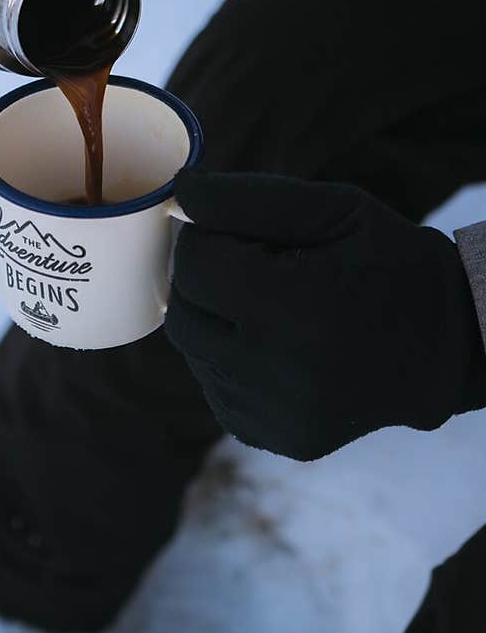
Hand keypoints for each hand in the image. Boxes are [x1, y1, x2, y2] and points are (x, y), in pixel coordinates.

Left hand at [165, 170, 485, 459]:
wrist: (450, 347)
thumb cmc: (392, 264)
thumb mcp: (335, 210)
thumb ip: (249, 199)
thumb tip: (182, 194)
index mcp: (292, 310)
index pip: (194, 267)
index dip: (206, 241)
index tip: (238, 235)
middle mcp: (277, 373)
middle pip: (184, 315)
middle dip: (204, 282)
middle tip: (248, 267)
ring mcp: (275, 415)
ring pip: (196, 354)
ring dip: (216, 322)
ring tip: (272, 307)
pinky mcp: (277, 438)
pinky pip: (218, 390)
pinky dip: (232, 362)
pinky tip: (277, 345)